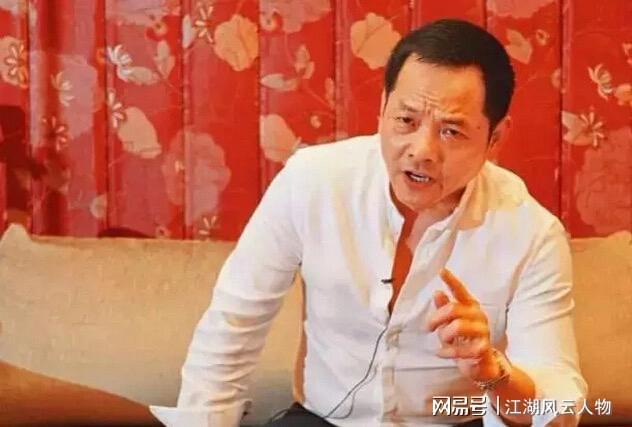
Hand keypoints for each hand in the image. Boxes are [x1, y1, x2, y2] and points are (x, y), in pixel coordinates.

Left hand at [425, 268, 499, 382]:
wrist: (481, 365)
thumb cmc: (463, 341)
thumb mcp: (450, 324)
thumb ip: (445, 309)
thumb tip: (437, 293)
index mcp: (470, 307)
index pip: (460, 291)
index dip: (451, 281)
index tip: (442, 271)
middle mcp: (478, 316)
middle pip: (453, 309)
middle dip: (437, 318)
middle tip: (429, 327)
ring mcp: (483, 331)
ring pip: (458, 326)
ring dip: (445, 335)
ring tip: (442, 341)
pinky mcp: (484, 348)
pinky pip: (462, 348)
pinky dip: (448, 352)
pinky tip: (442, 353)